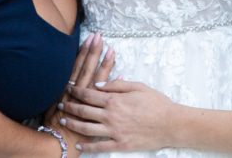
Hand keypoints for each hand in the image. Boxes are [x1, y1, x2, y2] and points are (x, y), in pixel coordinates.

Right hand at [49, 32, 115, 126]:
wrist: (59, 142)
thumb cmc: (55, 121)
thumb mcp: (54, 102)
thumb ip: (63, 89)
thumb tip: (71, 76)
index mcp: (68, 88)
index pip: (78, 65)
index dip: (84, 51)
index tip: (91, 38)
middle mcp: (78, 92)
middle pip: (87, 67)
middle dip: (94, 52)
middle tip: (100, 36)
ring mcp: (87, 101)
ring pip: (97, 79)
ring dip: (104, 64)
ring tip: (111, 50)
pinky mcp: (95, 109)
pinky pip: (106, 96)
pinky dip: (114, 86)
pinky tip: (121, 74)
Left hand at [60, 79, 175, 152]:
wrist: (171, 124)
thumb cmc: (156, 103)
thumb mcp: (137, 86)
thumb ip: (116, 85)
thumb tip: (98, 84)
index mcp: (114, 100)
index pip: (89, 94)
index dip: (76, 90)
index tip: (68, 87)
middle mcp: (111, 116)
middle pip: (84, 111)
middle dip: (69, 106)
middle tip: (59, 104)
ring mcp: (114, 131)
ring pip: (87, 129)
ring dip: (73, 124)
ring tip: (63, 120)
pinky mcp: (120, 144)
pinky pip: (99, 147)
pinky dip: (87, 146)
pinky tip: (78, 145)